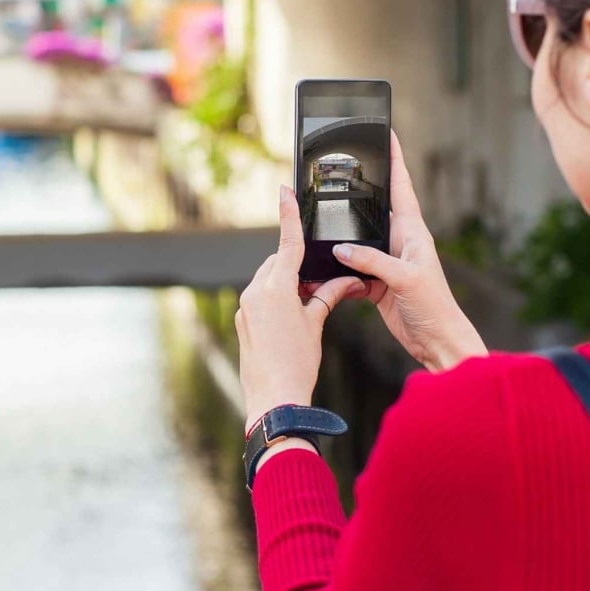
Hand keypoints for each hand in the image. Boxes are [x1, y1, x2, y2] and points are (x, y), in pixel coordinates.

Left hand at [236, 186, 366, 427]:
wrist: (274, 400)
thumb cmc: (297, 364)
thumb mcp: (316, 324)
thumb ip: (328, 296)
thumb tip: (347, 282)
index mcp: (275, 287)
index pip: (287, 243)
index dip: (288, 215)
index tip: (284, 190)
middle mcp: (255, 292)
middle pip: (278, 262)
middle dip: (297, 266)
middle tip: (320, 282)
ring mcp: (246, 307)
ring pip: (268, 280)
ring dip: (287, 283)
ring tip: (308, 306)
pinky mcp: (243, 321)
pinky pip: (260, 298)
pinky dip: (277, 299)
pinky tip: (292, 318)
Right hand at [331, 130, 487, 371]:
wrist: (437, 341)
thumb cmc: (435, 307)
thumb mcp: (405, 278)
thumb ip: (373, 260)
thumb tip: (342, 248)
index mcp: (413, 232)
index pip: (402, 186)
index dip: (395, 159)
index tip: (388, 132)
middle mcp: (400, 242)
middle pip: (375, 208)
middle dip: (360, 188)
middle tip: (343, 165)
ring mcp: (387, 261)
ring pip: (358, 239)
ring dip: (343, 233)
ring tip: (323, 214)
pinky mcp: (376, 282)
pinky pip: (352, 267)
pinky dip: (338, 267)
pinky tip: (325, 265)